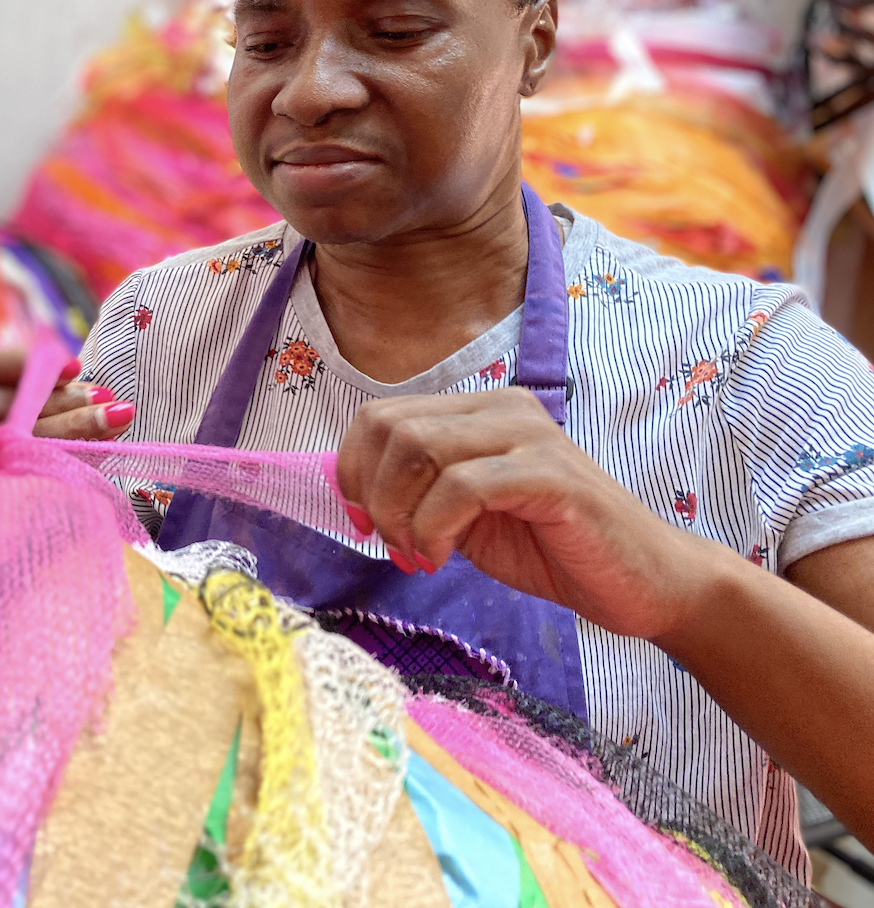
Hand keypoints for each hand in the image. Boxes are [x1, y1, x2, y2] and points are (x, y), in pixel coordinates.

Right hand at [0, 350, 135, 493]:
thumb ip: (19, 381)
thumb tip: (72, 372)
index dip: (26, 364)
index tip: (74, 366)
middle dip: (53, 400)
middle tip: (102, 397)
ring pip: (7, 444)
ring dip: (65, 430)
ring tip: (111, 420)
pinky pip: (12, 478)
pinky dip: (54, 461)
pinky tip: (91, 452)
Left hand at [335, 388, 721, 641]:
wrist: (642, 583)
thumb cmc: (552, 549)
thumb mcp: (466, 516)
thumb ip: (419, 493)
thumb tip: (354, 494)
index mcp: (478, 413)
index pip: (381, 416)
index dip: (352, 470)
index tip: (362, 522)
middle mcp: (502, 410)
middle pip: (390, 428)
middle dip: (372, 494)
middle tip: (392, 543)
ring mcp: (530, 436)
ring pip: (420, 448)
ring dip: (400, 513)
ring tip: (417, 553)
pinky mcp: (551, 475)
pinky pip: (463, 485)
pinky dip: (433, 527)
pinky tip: (440, 558)